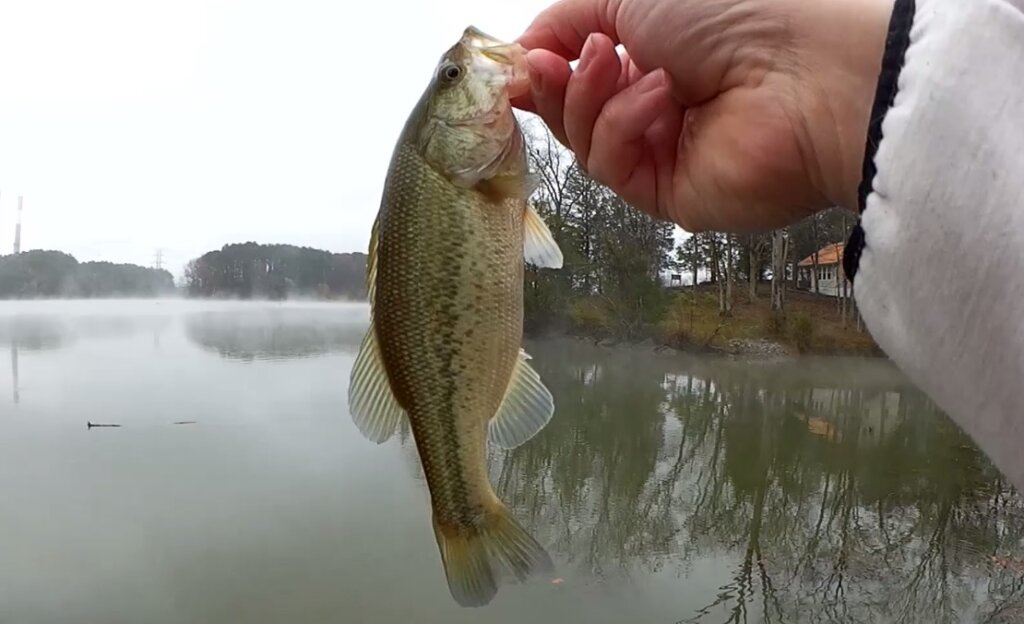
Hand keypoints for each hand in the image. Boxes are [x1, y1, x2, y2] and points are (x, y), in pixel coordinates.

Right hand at [513, 0, 892, 232]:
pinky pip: (612, 165)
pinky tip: (657, 99)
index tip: (513, 59)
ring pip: (583, 141)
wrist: (800, 70)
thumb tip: (516, 58)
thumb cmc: (731, 13)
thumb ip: (566, 21)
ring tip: (611, 63)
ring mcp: (661, 152)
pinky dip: (622, 126)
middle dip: (551, 85)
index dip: (539, 67)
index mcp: (651, 54)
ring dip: (586, 99)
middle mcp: (654, 106)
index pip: (575, 72)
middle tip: (545, 63)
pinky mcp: (666, 194)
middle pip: (569, 112)